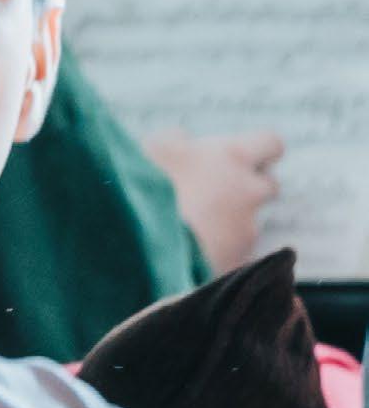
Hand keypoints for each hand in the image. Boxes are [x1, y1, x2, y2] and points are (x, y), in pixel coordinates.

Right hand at [142, 128, 283, 273]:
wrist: (138, 247)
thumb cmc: (141, 190)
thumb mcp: (153, 150)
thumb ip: (176, 141)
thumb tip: (183, 140)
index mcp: (231, 157)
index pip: (271, 144)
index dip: (257, 151)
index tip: (239, 159)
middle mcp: (248, 192)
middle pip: (268, 187)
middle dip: (246, 191)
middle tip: (213, 197)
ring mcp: (245, 233)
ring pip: (247, 226)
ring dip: (227, 228)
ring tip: (190, 234)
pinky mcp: (235, 267)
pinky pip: (233, 260)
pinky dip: (216, 259)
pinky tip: (188, 260)